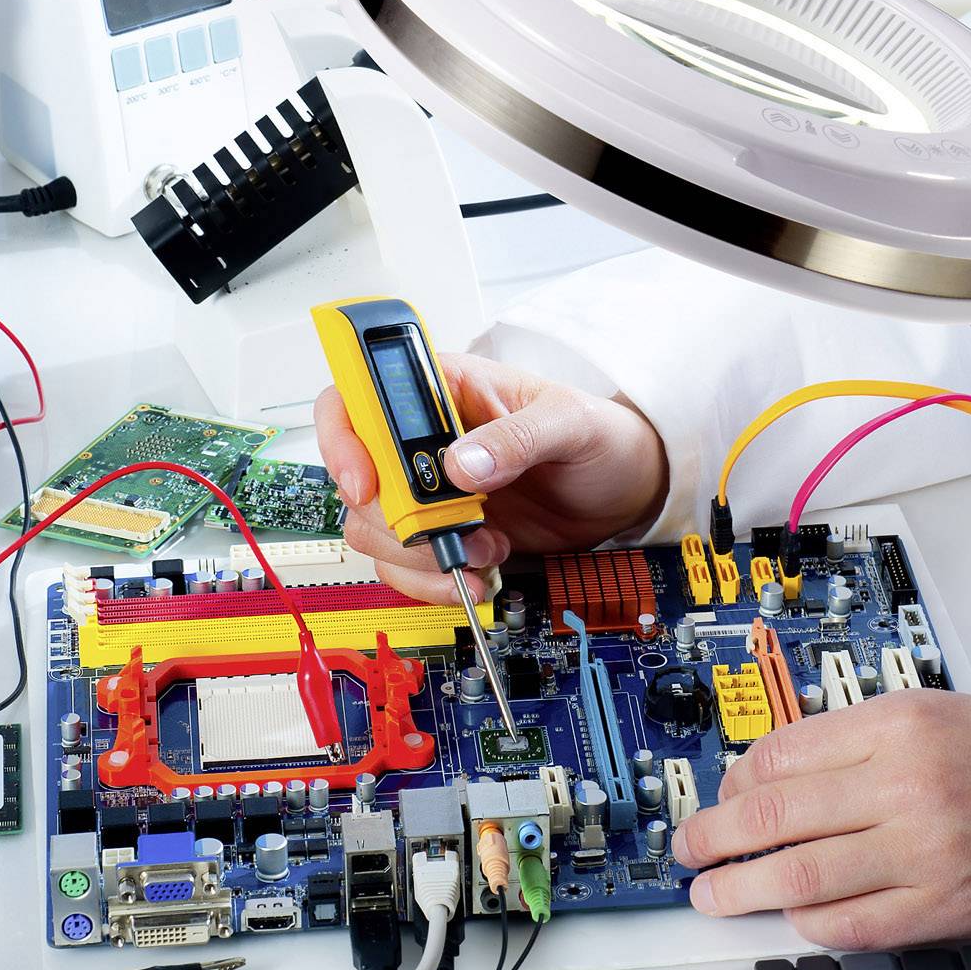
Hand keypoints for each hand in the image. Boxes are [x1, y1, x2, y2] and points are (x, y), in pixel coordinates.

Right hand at [313, 351, 670, 604]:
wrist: (626, 488)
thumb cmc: (601, 436)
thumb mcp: (571, 423)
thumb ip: (517, 437)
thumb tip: (461, 464)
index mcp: (443, 388)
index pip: (358, 398)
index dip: (344, 440)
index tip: (366, 484)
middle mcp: (424, 441)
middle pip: (360, 478)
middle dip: (400, 518)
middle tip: (454, 529)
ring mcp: (431, 491)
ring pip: (374, 529)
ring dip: (421, 554)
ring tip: (484, 549)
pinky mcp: (445, 533)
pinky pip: (406, 566)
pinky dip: (436, 580)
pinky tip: (483, 569)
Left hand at [672, 689, 970, 949]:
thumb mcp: (932, 712)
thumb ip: (855, 738)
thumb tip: (774, 772)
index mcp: (896, 723)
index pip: (780, 753)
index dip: (732, 781)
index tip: (717, 797)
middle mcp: (904, 781)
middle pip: (774, 813)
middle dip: (713, 836)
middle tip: (689, 848)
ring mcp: (921, 849)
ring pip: (798, 874)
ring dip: (740, 888)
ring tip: (712, 893)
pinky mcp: (941, 906)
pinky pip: (849, 922)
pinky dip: (808, 923)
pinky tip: (790, 917)